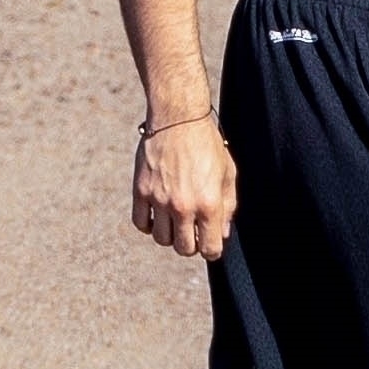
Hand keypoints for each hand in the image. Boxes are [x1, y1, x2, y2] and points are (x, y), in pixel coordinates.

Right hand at [131, 116, 237, 258]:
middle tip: (192, 231)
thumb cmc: (207, 145)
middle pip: (184, 248)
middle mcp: (183, 206)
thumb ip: (228, 207)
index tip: (210, 242)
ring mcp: (159, 200)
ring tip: (176, 220)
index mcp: (209, 204)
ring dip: (170, 234)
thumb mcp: (228, 175)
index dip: (212, 249)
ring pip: (161, 239)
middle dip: (191, 244)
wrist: (179, 119)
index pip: (210, 249)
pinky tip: (158, 216)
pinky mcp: (141, 191)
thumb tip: (222, 233)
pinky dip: (149, 225)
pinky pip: (141, 223)